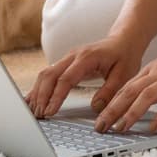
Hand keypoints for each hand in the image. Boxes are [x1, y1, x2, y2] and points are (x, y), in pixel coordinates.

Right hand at [25, 32, 144, 119]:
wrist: (123, 40)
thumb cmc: (124, 57)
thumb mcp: (124, 75)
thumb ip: (110, 91)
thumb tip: (96, 108)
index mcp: (87, 58)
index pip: (66, 79)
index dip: (56, 96)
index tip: (50, 112)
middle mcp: (73, 56)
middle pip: (50, 75)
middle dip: (41, 96)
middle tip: (39, 116)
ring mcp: (67, 59)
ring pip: (45, 74)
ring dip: (37, 93)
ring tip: (34, 112)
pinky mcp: (65, 64)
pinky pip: (48, 75)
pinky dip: (39, 88)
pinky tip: (33, 100)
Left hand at [94, 28, 156, 133]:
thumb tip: (144, 98)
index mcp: (155, 68)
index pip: (126, 87)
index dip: (111, 103)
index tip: (100, 117)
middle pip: (130, 92)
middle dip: (112, 110)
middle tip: (100, 126)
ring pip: (146, 97)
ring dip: (130, 114)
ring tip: (120, 129)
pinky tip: (153, 127)